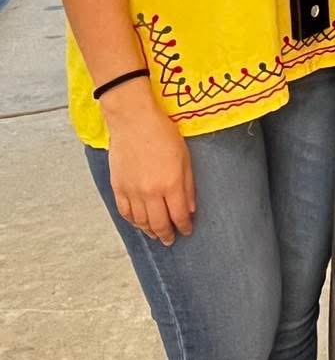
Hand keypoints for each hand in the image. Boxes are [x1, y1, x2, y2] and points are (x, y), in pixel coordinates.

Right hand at [102, 82, 194, 245]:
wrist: (133, 119)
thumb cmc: (162, 132)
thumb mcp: (185, 156)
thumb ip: (188, 185)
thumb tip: (191, 208)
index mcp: (170, 184)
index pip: (179, 215)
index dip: (184, 226)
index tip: (187, 230)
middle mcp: (150, 192)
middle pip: (159, 224)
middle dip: (167, 234)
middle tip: (171, 239)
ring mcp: (132, 191)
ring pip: (141, 222)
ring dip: (150, 231)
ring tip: (156, 234)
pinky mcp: (117, 187)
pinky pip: (125, 212)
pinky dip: (133, 222)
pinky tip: (139, 223)